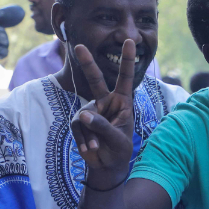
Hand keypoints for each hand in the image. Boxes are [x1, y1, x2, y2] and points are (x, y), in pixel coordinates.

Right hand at [69, 39, 136, 190]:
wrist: (107, 166)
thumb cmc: (119, 150)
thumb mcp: (117, 139)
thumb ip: (102, 126)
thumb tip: (84, 114)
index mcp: (122, 103)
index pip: (125, 79)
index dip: (127, 61)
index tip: (131, 42)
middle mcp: (105, 102)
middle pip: (95, 80)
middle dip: (87, 64)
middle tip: (79, 46)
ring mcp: (91, 110)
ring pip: (84, 115)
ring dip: (90, 133)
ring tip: (98, 146)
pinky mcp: (79, 121)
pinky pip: (77, 126)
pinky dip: (83, 139)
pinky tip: (90, 149)